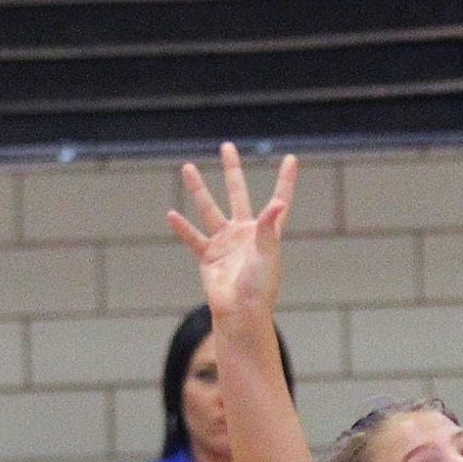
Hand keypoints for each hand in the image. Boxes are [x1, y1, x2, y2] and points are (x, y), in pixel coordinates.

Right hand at [168, 143, 296, 322]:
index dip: (285, 181)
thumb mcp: (267, 255)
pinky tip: (172, 214)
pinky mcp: (209, 257)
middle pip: (237, 193)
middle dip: (232, 171)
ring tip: (188, 167)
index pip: (279, 201)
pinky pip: (193, 238)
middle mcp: (244, 233)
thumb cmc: (260, 288)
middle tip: (226, 147)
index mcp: (265, 232)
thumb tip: (278, 203)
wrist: (240, 314)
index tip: (291, 159)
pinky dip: (182, 227)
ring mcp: (225, 244)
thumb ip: (269, 228)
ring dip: (198, 189)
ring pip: (209, 209)